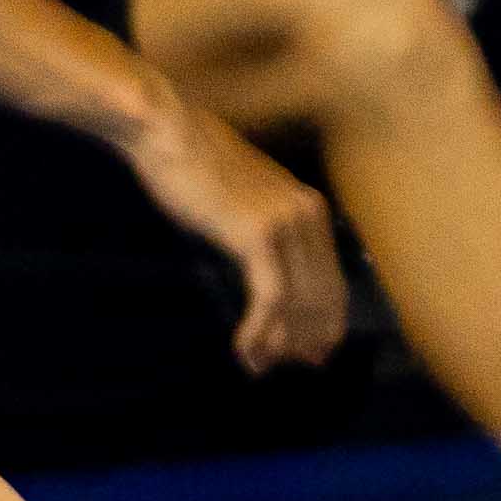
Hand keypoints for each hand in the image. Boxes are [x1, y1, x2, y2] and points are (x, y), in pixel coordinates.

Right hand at [129, 95, 349, 372]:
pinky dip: (260, 331)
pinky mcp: (258, 236)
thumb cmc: (193, 165)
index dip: (326, 322)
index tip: (313, 352)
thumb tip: (269, 280)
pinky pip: (270, 298)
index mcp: (309, 207)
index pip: (332, 279)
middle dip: (306, 339)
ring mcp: (286, 224)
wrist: (168, 132)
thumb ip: (262, 233)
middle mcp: (307, 215)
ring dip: (280, 342)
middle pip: (321, 297)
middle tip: (288, 368)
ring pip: (298, 303)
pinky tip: (245, 349)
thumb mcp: (241, 200)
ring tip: (259, 366)